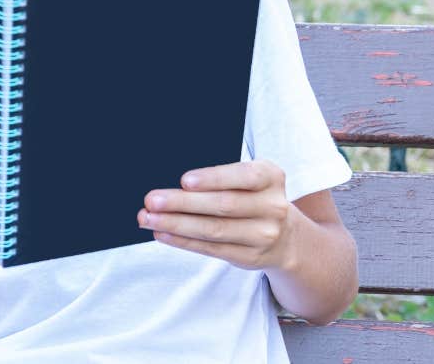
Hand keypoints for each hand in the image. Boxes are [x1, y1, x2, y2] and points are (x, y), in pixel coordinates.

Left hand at [138, 159, 296, 271]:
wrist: (285, 236)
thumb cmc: (253, 196)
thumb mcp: (249, 178)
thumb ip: (220, 178)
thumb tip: (173, 185)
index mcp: (271, 177)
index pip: (243, 176)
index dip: (213, 178)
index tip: (184, 180)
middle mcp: (272, 206)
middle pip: (223, 205)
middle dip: (182, 203)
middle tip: (151, 200)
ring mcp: (264, 235)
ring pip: (214, 230)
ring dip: (176, 224)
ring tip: (148, 218)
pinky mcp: (251, 257)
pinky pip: (211, 249)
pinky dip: (183, 241)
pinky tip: (162, 233)